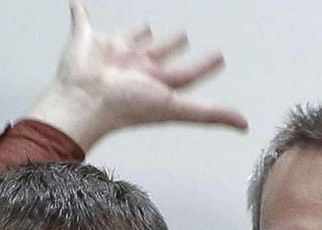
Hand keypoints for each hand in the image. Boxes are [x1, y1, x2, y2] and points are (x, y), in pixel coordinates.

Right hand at [24, 0, 248, 151]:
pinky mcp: (86, 40)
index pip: (187, 73)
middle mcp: (137, 68)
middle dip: (172, 45)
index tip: (220, 57)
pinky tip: (77, 3)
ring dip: (137, 31)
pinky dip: (79, 12)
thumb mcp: (176, 107)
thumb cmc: (126, 106)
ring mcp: (112, 53)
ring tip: (146, 25)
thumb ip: (210, 113)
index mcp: (156, 81)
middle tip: (183, 36)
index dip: (204, 65)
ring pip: (130, 38)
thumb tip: (245, 125)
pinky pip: (82, 22)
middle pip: (160, 53)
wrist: (85, 100)